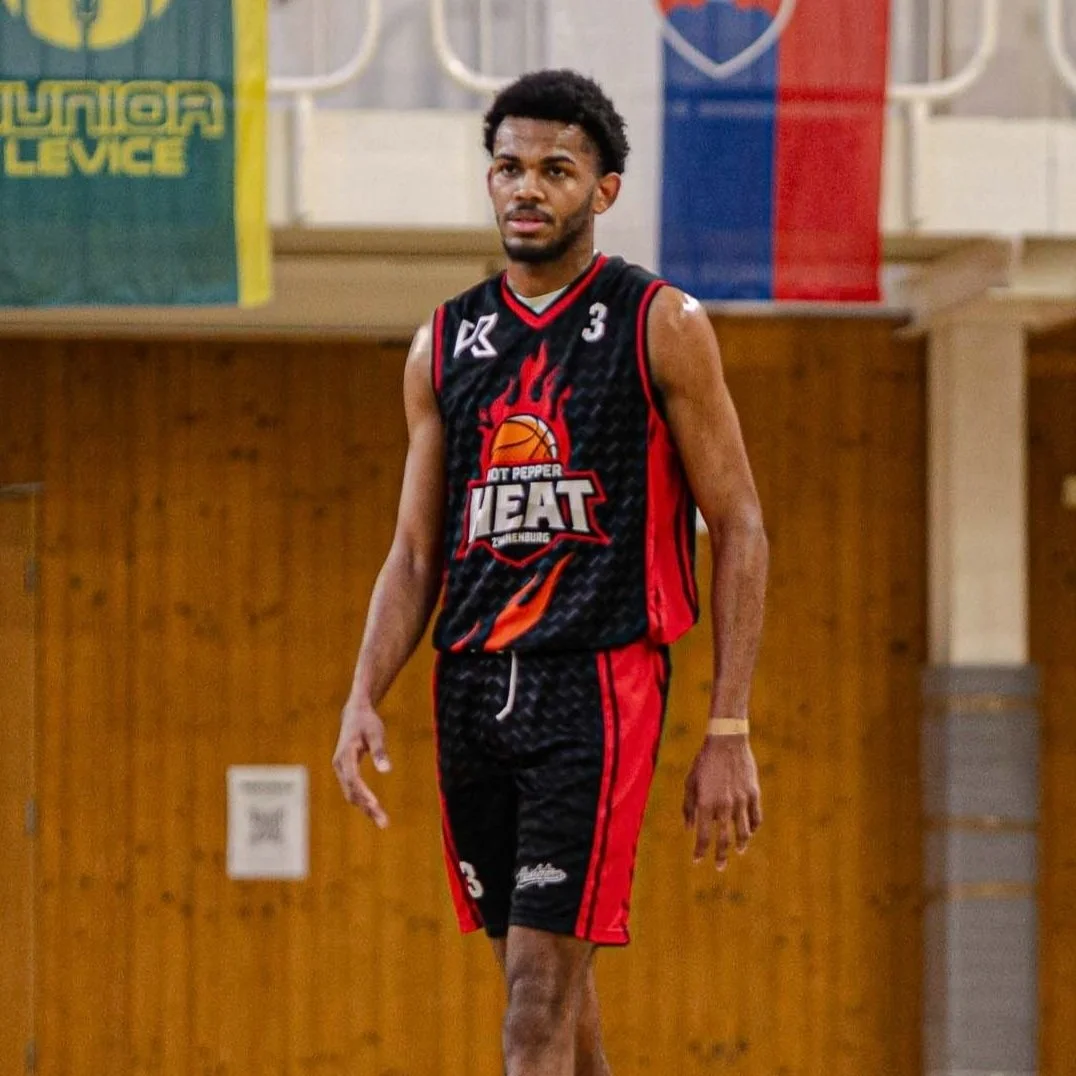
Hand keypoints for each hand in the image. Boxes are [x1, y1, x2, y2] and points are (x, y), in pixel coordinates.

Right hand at [333, 697, 392, 827]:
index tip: (375, 805)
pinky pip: (352, 790)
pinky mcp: (345, 771)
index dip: (363, 793)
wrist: (354, 714)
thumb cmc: (367, 722)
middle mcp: (339, 765)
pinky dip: (362, 800)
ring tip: (382, 821)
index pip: (353, 779)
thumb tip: (386, 771)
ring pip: (351, 794)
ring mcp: (340, 769)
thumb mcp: (376, 733)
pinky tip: (374, 810)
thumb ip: (380, 751)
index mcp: (345, 755)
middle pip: (352, 791)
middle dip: (367, 808)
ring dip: (365, 808)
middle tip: (383, 822)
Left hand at [682, 735, 761, 869]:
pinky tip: (750, 832)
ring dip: (740, 844)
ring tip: (738, 851)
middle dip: (721, 856)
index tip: (697, 861)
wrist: (726, 741)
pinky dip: (753, 827)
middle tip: (719, 868)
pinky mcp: (753, 794)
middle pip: (724, 839)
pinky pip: (756, 817)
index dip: (700, 851)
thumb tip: (689, 828)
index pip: (703, 836)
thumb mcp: (690, 782)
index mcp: (706, 803)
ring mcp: (741, 801)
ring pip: (743, 832)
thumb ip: (689, 807)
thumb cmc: (704, 762)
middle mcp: (724, 806)